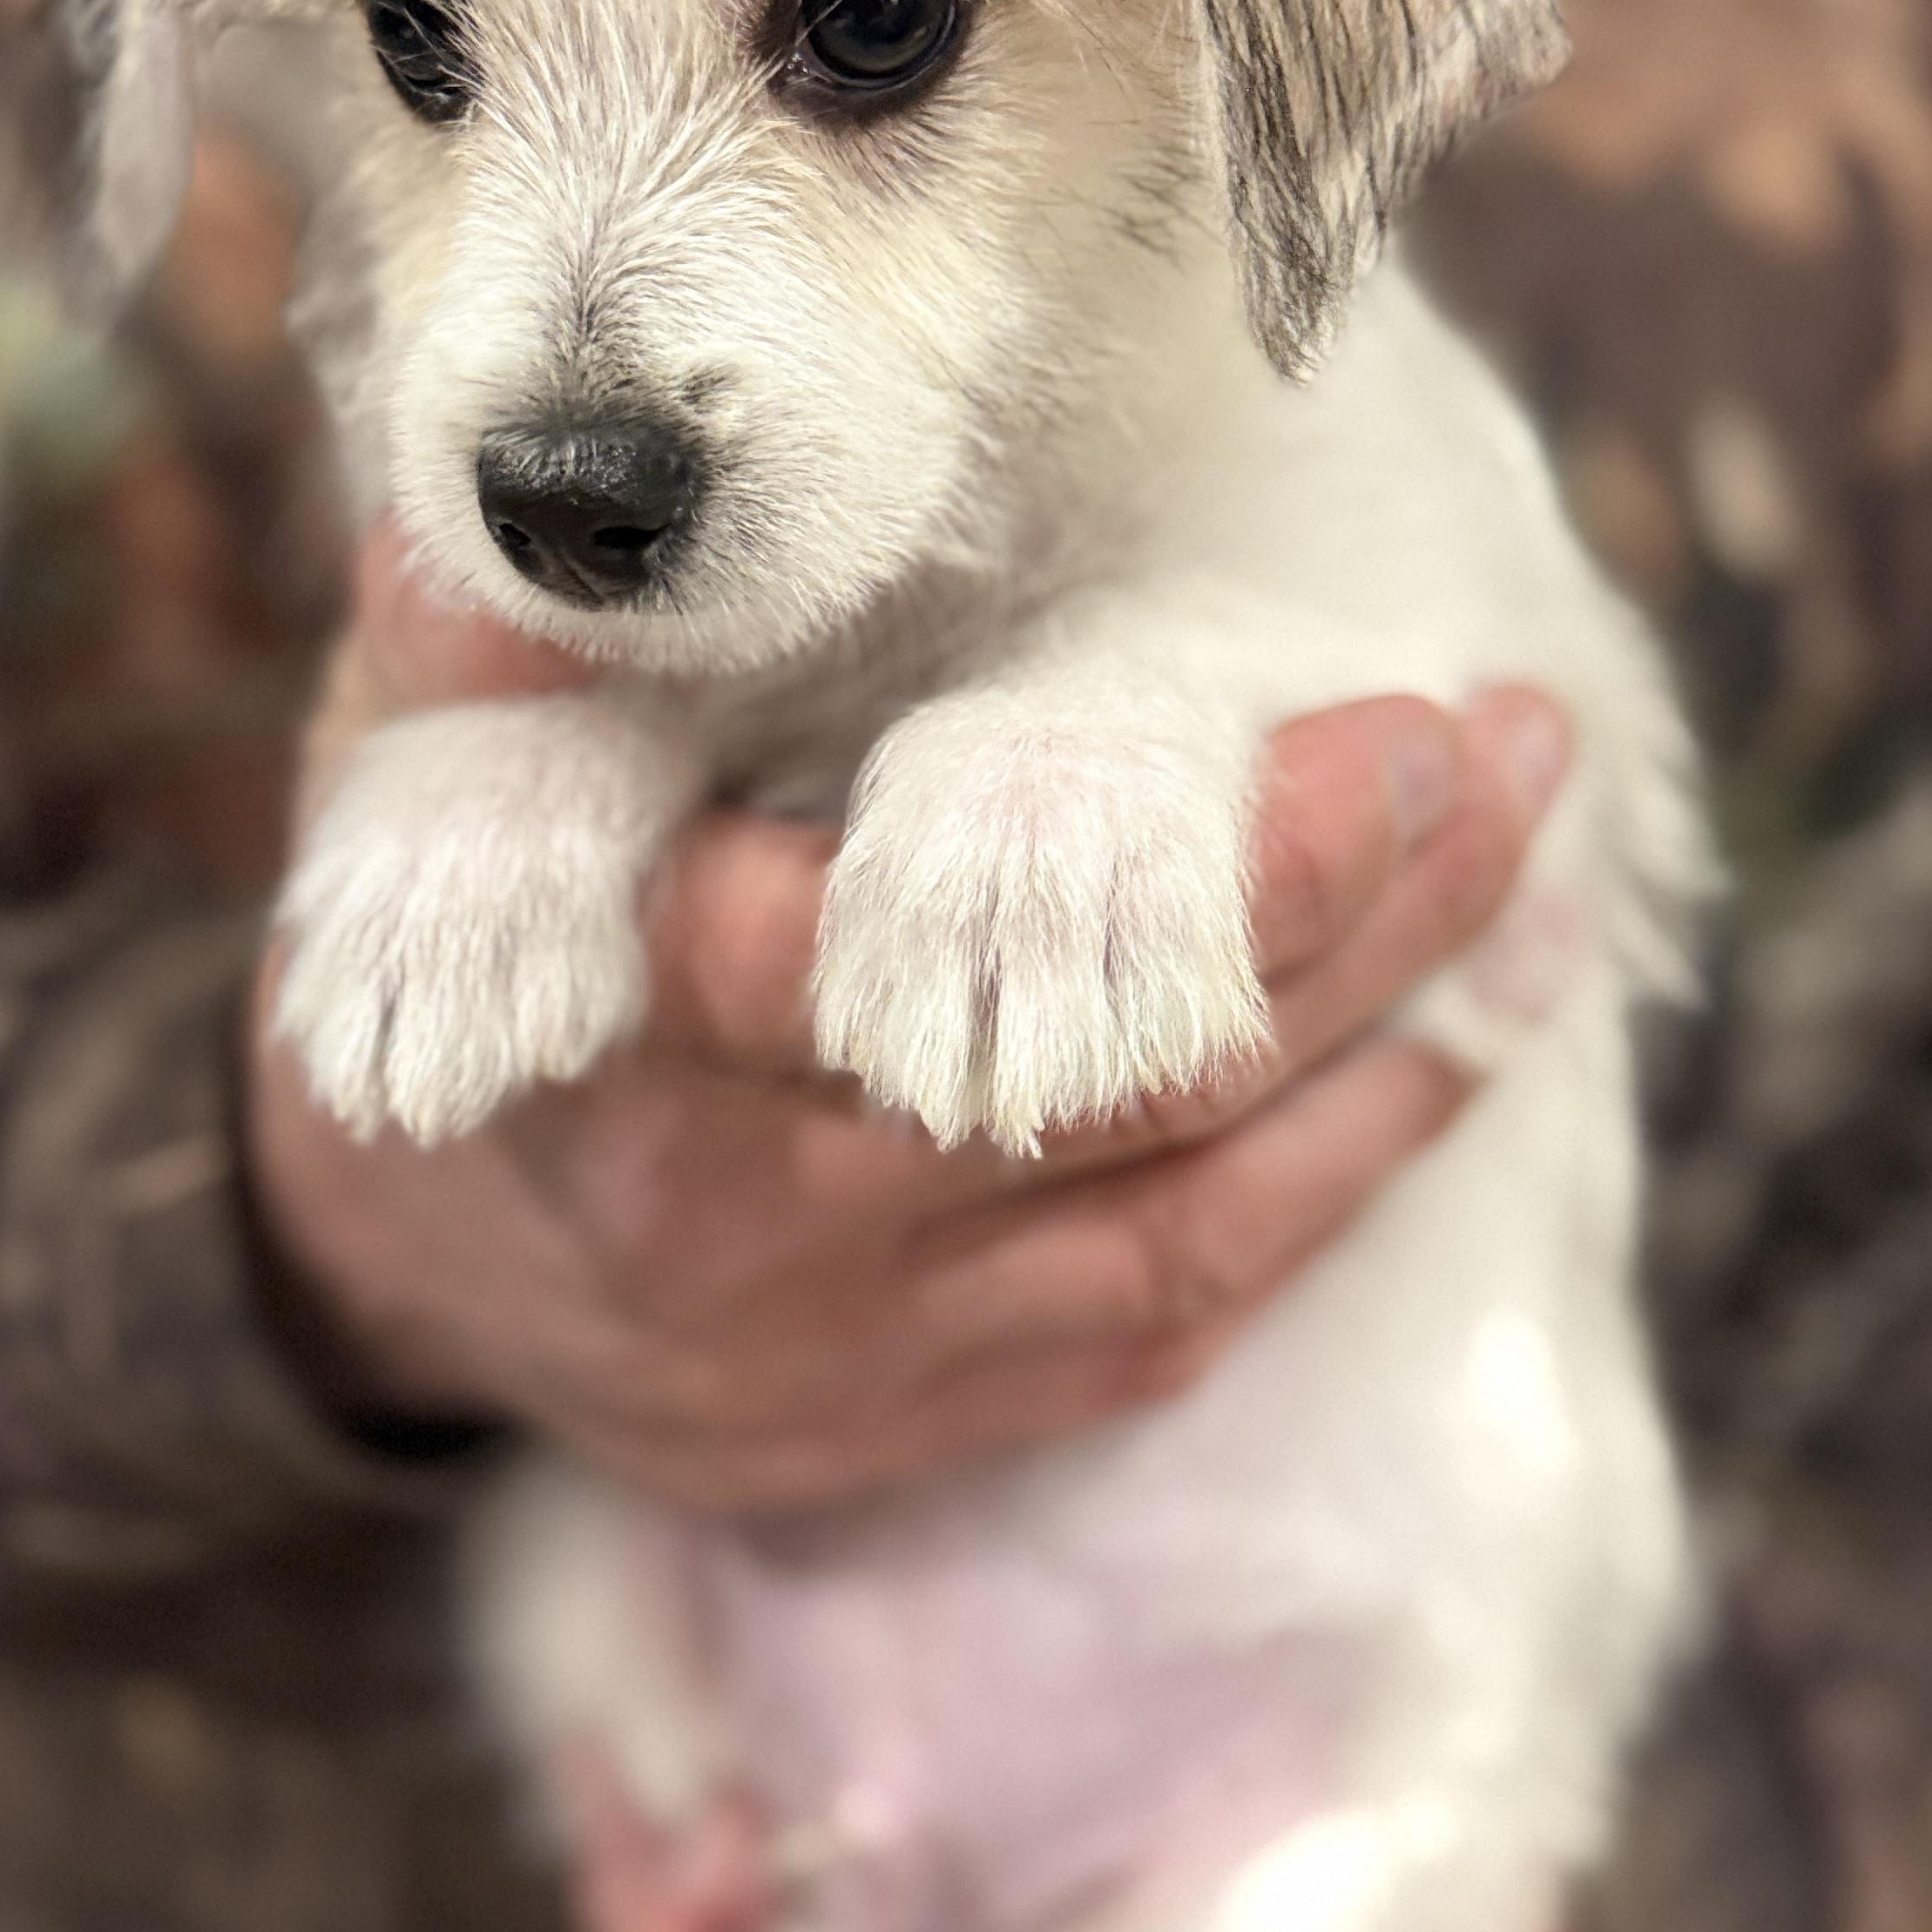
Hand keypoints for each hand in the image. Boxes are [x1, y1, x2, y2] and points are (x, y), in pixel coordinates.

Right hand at [245, 523, 1570, 1508]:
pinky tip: (1444, 1055)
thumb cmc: (435, 960)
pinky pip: (1169, 1324)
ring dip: (1384, 1048)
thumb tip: (524, 511)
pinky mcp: (926, 1419)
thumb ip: (474, 664)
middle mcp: (765, 1225)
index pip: (915, 971)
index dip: (1172, 875)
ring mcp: (860, 1351)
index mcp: (637, 1043)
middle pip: (1111, 1090)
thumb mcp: (399, 788)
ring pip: (1179, 1217)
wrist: (410, 1266)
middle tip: (1501, 752)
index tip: (1374, 726)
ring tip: (1531, 874)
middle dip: (1341, 923)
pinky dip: (1324, 1195)